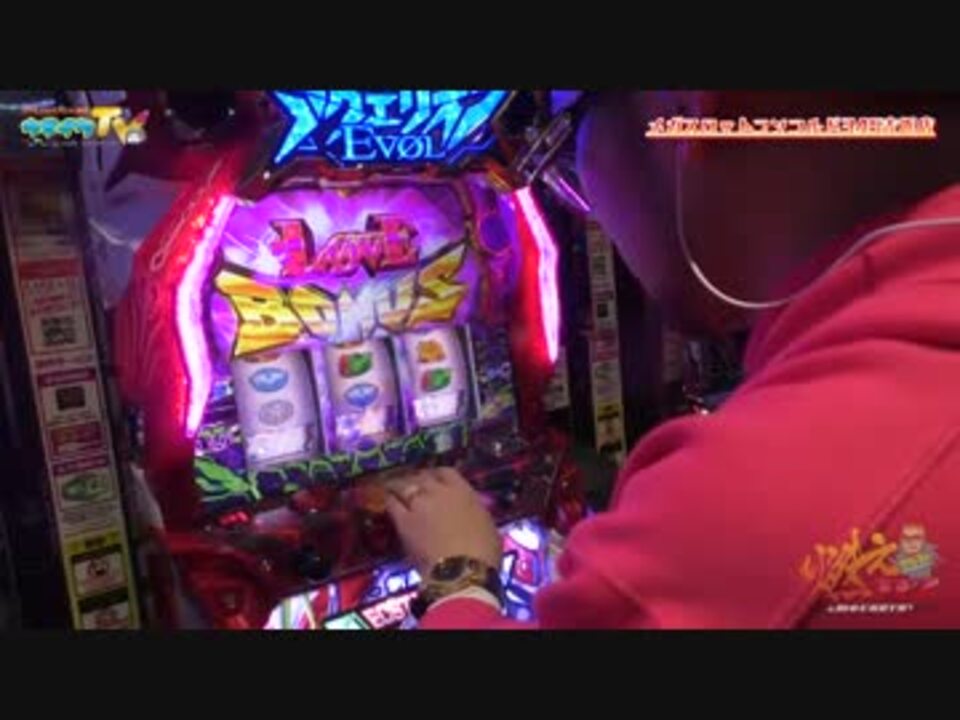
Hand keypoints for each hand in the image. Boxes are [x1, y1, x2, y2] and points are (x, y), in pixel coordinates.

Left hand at [385, 467, 500, 576]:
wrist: (463, 571)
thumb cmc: (483, 553)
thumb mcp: (487, 526)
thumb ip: (474, 513)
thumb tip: (471, 514)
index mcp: (463, 492)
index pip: (446, 472)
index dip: (438, 475)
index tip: (435, 479)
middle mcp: (439, 492)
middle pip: (423, 477)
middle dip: (418, 479)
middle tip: (415, 485)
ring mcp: (419, 505)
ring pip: (404, 485)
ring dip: (401, 486)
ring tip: (396, 489)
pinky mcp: (404, 522)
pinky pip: (392, 504)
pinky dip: (391, 501)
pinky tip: (389, 502)